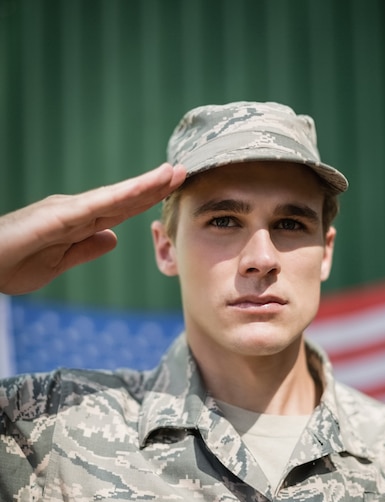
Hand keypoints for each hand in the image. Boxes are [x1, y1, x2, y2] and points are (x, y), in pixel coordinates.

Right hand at [0, 163, 185, 294]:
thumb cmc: (13, 263)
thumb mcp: (58, 263)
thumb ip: (86, 249)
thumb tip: (114, 238)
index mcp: (77, 223)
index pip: (119, 209)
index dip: (146, 199)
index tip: (172, 190)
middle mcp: (75, 210)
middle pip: (122, 198)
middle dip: (154, 186)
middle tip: (184, 172)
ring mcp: (66, 210)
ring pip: (114, 196)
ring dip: (144, 185)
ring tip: (172, 173)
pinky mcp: (56, 216)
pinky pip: (95, 205)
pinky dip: (121, 196)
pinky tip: (142, 189)